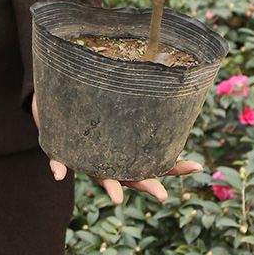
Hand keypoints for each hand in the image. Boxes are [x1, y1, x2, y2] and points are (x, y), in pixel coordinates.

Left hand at [30, 93, 201, 197]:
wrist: (55, 95)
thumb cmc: (92, 94)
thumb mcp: (116, 91)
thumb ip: (136, 83)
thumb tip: (169, 56)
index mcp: (125, 146)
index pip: (154, 160)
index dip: (175, 165)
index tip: (198, 167)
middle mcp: (107, 156)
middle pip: (131, 176)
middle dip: (146, 185)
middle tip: (162, 196)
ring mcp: (84, 155)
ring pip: (98, 175)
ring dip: (108, 187)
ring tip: (117, 198)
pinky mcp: (60, 147)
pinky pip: (58, 159)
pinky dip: (58, 167)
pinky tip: (59, 175)